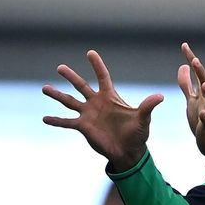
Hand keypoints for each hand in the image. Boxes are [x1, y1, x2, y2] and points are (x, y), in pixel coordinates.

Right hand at [42, 50, 163, 171]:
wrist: (128, 152)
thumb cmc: (137, 134)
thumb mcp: (143, 118)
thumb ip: (148, 106)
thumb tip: (160, 96)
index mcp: (110, 97)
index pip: (102, 77)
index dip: (97, 65)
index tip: (90, 53)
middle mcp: (96, 103)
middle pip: (81, 86)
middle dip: (71, 76)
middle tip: (60, 67)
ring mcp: (88, 114)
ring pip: (69, 101)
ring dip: (57, 95)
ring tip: (44, 88)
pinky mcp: (83, 127)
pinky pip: (67, 122)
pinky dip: (56, 121)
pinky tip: (45, 118)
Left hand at [177, 43, 204, 166]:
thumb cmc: (202, 120)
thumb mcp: (192, 100)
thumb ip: (187, 84)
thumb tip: (183, 66)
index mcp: (203, 94)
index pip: (197, 74)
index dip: (191, 60)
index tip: (184, 45)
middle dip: (201, 72)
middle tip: (194, 60)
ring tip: (204, 84)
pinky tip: (202, 114)